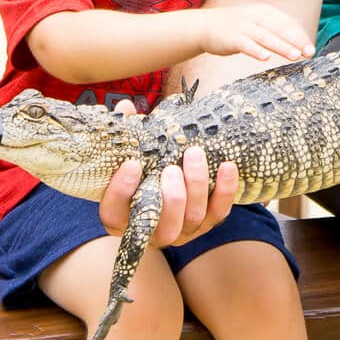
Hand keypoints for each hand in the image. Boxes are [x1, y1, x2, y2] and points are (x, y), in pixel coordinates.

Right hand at [99, 102, 237, 244]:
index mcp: (121, 216)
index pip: (113, 213)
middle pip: (164, 226)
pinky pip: (219, 211)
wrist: (167, 184)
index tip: (132, 164)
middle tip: (172, 168)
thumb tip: (125, 108)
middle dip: (172, 197)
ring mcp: (181, 230)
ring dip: (196, 186)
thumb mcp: (130, 153)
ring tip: (195, 155)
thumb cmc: (142, 168)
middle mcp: (152, 230)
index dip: (121, 191)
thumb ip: (127, 135)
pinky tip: (226, 166)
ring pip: (192, 218)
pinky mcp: (207, 223)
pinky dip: (225, 189)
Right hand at [196, 2, 314, 62]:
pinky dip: (256, 51)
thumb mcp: (256, 22)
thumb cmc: (235, 27)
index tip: (310, 48)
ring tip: (295, 56)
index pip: (287, 22)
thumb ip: (274, 29)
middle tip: (309, 52)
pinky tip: (265, 58)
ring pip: (266, 37)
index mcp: (264, 12)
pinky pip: (246, 45)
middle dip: (296, 41)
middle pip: (280, 29)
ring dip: (281, 46)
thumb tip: (297, 42)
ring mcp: (243, 27)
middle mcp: (255, 17)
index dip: (300, 35)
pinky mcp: (232, 38)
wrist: (204, 26)